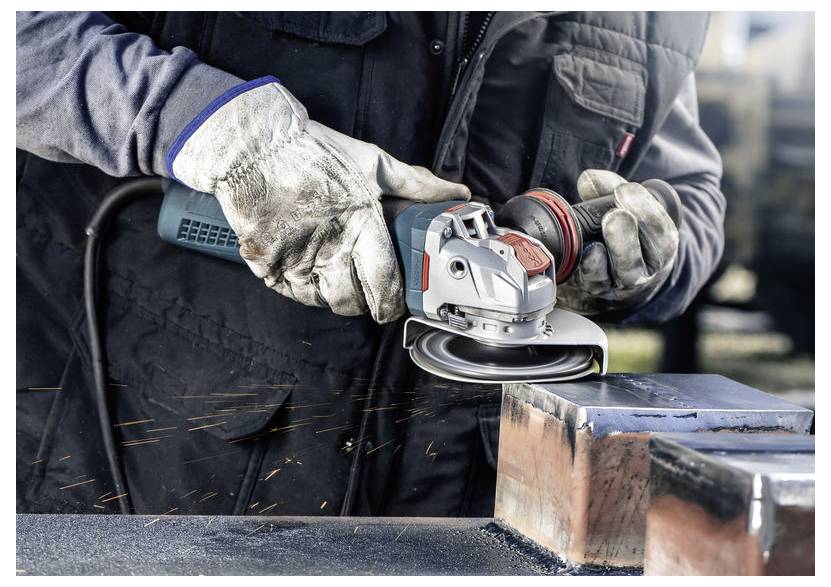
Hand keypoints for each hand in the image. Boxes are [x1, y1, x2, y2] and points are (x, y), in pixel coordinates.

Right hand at [168, 77, 469, 322]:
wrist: (254, 144)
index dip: (393, 302)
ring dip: (335, 296)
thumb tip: (456, 193)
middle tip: (368, 290)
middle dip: (366, 302)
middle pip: (353, 302)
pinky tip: (310, 268)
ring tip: (339, 275)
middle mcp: (326, 248)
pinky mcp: (265, 263)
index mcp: (359, 224)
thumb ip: (416, 183)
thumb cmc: (315, 151)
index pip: (384, 283)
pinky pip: (292, 293)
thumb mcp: (371, 162)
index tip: (397, 302)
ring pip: (323, 302)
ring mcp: (292, 259)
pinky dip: (304, 288)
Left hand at [556, 170, 678, 315]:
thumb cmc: (624, 234)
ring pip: (609, 279)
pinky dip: (579, 273)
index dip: (646, 211)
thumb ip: (609, 188)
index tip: (626, 190)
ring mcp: (612, 288)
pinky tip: (576, 258)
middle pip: (635, 263)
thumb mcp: (626, 208)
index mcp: (658, 249)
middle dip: (624, 238)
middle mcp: (640, 274)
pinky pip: (582, 287)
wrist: (614, 277)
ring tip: (594, 244)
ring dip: (598, 262)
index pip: (661, 234)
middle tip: (614, 216)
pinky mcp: (587, 294)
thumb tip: (589, 179)